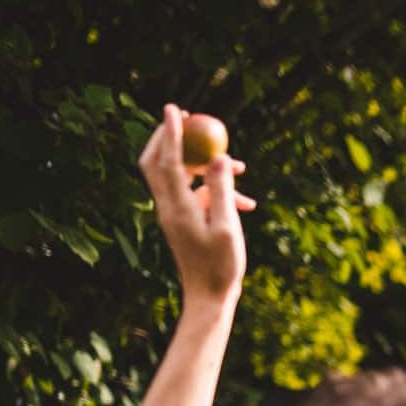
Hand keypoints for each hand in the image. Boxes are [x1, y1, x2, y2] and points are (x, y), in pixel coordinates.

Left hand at [137, 104, 255, 304]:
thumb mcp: (228, 226)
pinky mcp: (184, 221)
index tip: (175, 109)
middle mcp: (169, 206)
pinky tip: (246, 201)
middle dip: (170, 137)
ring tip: (241, 167)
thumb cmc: (221, 266)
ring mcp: (174, 213)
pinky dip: (215, 190)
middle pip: (158, 161)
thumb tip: (218, 157)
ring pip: (181, 176)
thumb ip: (222, 190)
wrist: (209, 297)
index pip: (167, 160)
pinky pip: (196, 195)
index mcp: (176, 206)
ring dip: (205, 166)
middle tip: (187, 118)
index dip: (170, 132)